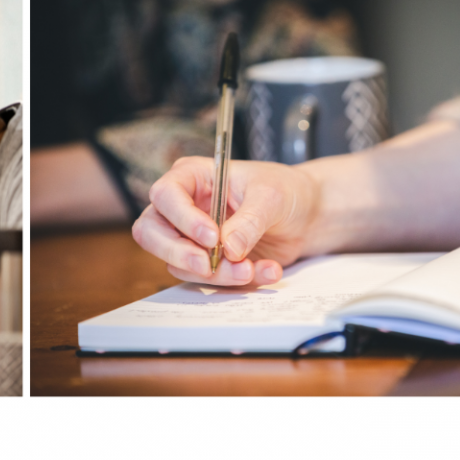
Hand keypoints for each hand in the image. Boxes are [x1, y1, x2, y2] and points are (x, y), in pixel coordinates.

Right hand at [132, 157, 319, 286]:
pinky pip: (208, 279)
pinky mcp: (209, 262)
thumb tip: (228, 249)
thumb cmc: (285, 191)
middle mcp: (184, 208)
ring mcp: (192, 238)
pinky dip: (236, 282)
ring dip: (215, 273)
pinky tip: (267, 270)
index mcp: (192, 177)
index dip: (182, 218)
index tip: (212, 236)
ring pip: (180, 263)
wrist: (308, 215)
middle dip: (178, 253)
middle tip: (207, 266)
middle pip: (152, 233)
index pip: (165, 196)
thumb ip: (249, 221)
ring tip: (252, 269)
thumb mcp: (271, 197)